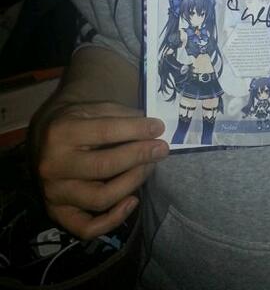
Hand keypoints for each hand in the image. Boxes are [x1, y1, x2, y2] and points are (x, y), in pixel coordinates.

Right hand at [35, 101, 168, 240]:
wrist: (41, 140)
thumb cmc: (73, 121)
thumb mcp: (92, 108)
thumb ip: (121, 115)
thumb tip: (152, 128)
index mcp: (61, 132)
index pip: (106, 131)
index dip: (136, 130)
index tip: (159, 128)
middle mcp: (54, 165)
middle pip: (105, 166)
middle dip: (139, 156)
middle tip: (161, 149)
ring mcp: (54, 193)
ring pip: (101, 198)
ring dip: (133, 183)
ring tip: (148, 168)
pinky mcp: (57, 213)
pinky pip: (87, 228)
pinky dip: (114, 219)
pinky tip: (132, 201)